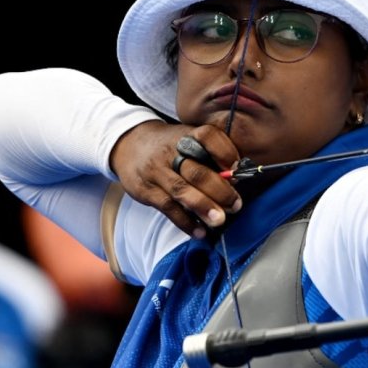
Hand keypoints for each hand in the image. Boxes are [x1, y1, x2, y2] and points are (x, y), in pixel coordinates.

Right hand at [109, 120, 242, 238]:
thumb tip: (237, 177)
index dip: (226, 153)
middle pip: (197, 171)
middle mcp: (171, 152)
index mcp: (188, 135)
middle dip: (220, 190)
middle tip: (236, 205)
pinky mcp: (145, 190)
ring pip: (181, 190)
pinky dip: (185, 222)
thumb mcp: (188, 139)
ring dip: (203, 207)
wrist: (129, 143)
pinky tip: (199, 231)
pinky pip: (167, 208)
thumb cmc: (170, 145)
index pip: (208, 136)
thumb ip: (211, 154)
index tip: (238, 169)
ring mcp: (156, 171)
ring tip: (219, 220)